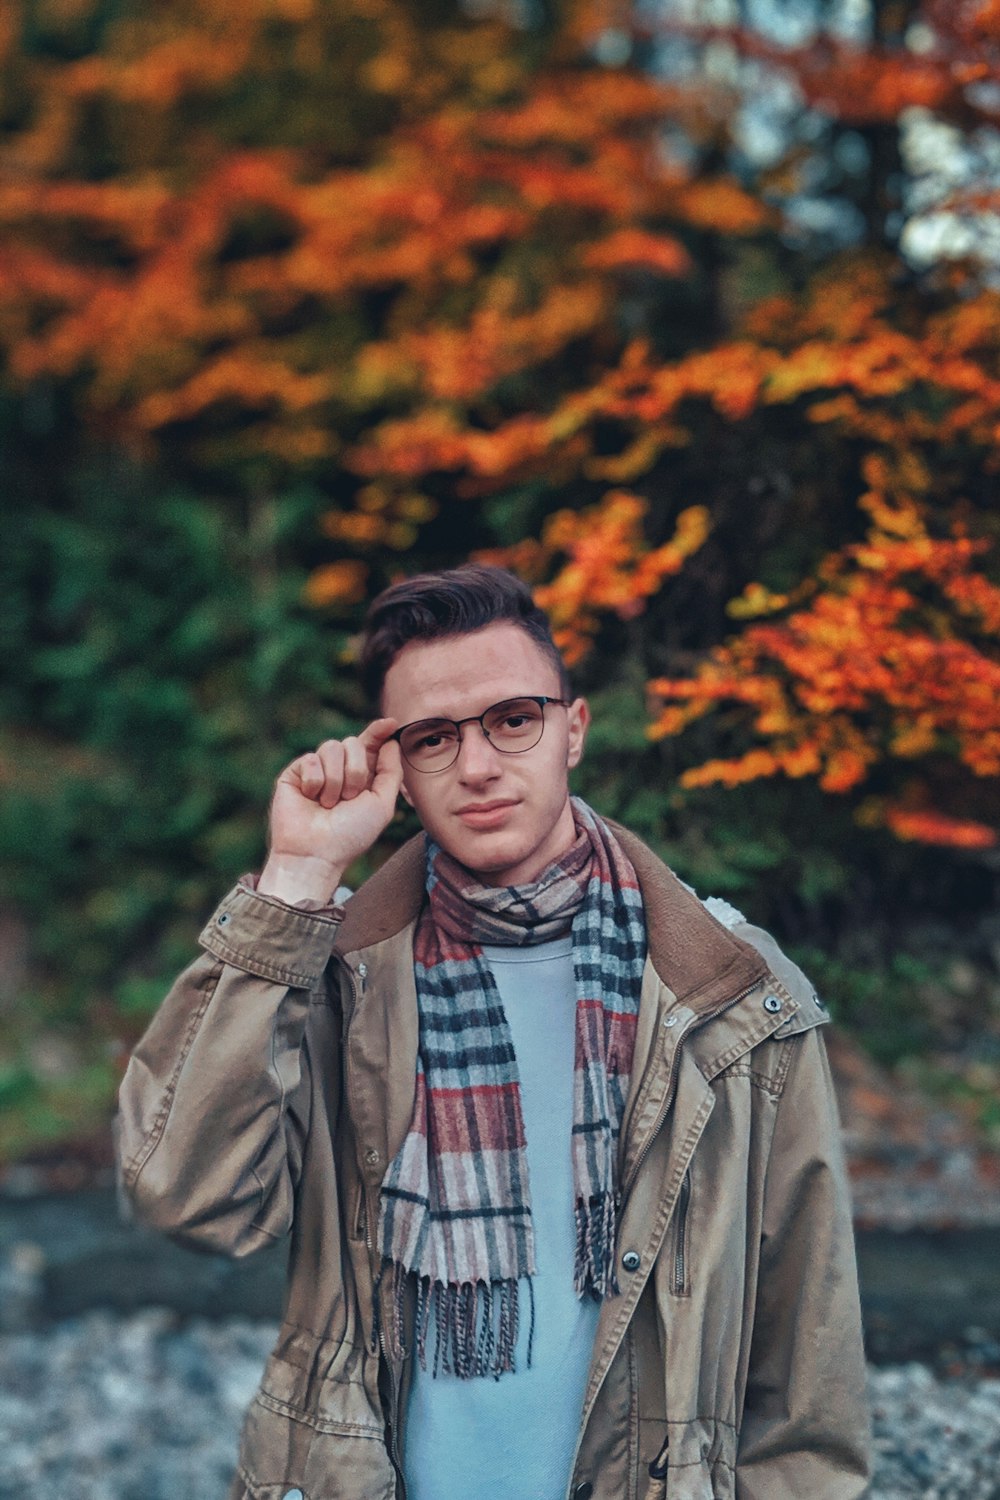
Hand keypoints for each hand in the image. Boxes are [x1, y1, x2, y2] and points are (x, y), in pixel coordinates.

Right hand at [258, 718, 402, 902]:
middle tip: (348, 799)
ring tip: (328, 804)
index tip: (390, 723)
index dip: (379, 732)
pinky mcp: (296, 772)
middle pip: (353, 743)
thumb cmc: (350, 835)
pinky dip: (315, 781)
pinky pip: (311, 758)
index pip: (370, 745)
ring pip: (332, 747)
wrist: (316, 853)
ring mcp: (317, 770)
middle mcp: (339, 770)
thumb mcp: (381, 805)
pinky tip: (310, 798)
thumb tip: (391, 742)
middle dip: (356, 772)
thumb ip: (391, 773)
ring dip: (336, 780)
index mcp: (362, 776)